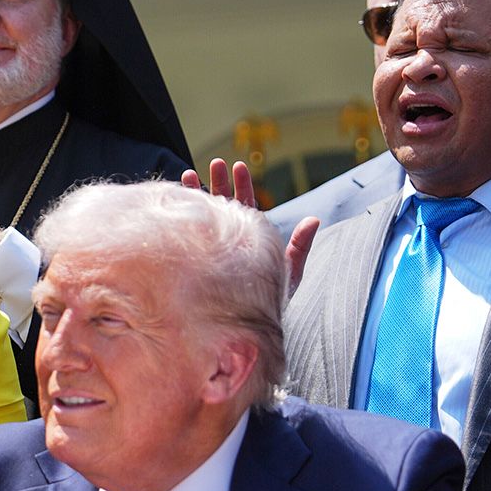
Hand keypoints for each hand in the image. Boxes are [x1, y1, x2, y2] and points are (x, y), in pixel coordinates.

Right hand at [178, 158, 317, 293]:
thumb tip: (314, 219)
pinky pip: (190, 234)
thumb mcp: (288, 272)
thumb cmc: (269, 302)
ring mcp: (213, 249)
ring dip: (198, 195)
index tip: (238, 166)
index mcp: (251, 239)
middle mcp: (230, 241)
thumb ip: (299, 247)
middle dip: (219, 183)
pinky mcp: (199, 260)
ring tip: (190, 174)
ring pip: (205, 216)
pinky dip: (184, 217)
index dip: (243, 185)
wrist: (245, 327)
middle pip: (225, 204)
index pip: (247, 206)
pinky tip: (176, 203)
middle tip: (215, 163)